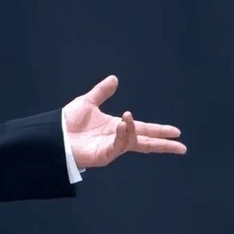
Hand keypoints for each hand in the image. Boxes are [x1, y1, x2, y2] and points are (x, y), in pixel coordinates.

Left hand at [63, 75, 185, 168]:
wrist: (52, 134)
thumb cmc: (68, 121)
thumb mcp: (87, 102)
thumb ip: (101, 92)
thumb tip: (114, 79)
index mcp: (116, 127)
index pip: (143, 129)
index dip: (159, 130)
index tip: (176, 132)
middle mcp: (116, 139)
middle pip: (145, 142)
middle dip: (163, 144)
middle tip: (181, 147)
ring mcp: (111, 148)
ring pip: (132, 142)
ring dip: (133, 129)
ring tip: (128, 117)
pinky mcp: (103, 155)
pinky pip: (118, 146)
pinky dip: (123, 135)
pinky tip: (122, 124)